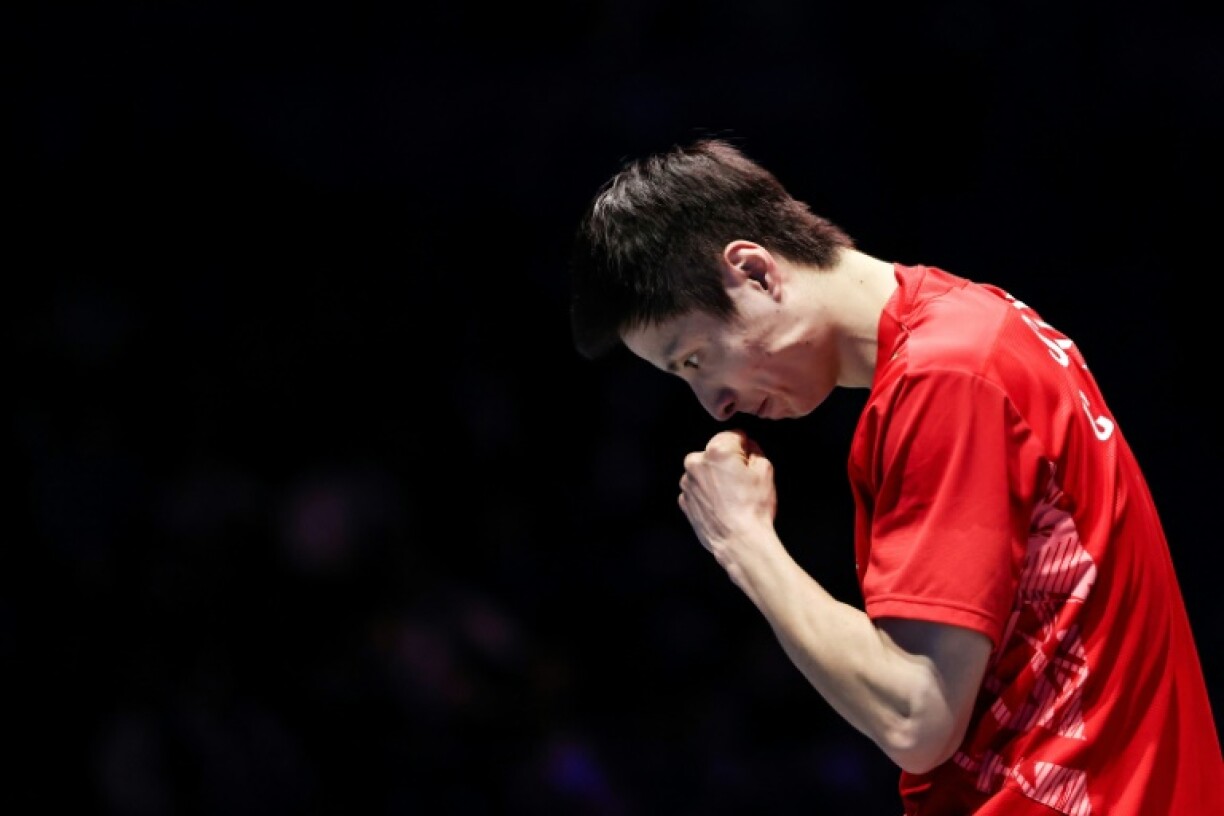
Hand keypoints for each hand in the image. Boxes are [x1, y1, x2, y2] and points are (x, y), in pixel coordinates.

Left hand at [678, 430, 778, 572]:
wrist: (740, 542)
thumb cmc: (753, 508)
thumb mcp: (766, 470)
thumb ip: (755, 451)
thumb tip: (748, 447)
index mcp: (716, 450)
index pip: (734, 436)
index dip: (746, 448)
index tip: (750, 462)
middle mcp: (696, 463)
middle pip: (716, 453)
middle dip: (728, 462)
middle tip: (742, 482)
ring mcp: (687, 483)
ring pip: (705, 471)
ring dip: (716, 478)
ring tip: (732, 497)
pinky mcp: (684, 501)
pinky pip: (698, 490)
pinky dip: (707, 494)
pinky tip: (722, 506)